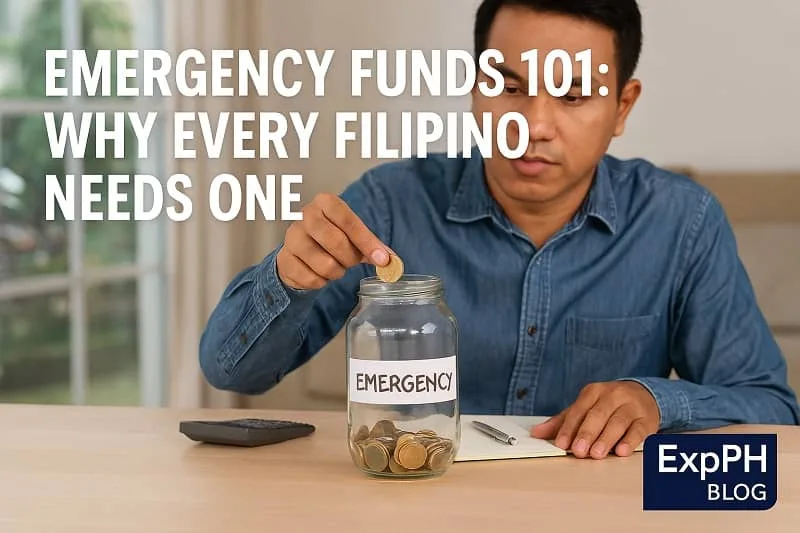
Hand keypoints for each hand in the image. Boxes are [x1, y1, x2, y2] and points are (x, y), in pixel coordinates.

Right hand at [276, 193, 389, 289]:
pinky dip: (321, 282)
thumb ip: (372, 247)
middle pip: (336, 241)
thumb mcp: (353, 237)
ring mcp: (292, 237)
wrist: (299, 253)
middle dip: (350, 259)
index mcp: (325, 203)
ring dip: (336, 272)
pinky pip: (312, 279)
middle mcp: (305, 215)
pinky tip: (318, 273)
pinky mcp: (284, 259)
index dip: (366, 241)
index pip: (348, 220)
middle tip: (351, 262)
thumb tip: (391, 261)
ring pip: (324, 264)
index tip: (382, 259)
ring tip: (334, 267)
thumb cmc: (331, 239)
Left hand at [530, 381, 659, 458]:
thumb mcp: (586, 408)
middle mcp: (613, 395)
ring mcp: (631, 406)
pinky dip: (629, 441)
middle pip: (598, 414)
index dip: (569, 427)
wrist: (645, 396)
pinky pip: (638, 430)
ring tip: (596, 454)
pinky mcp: (647, 419)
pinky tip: (621, 451)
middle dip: (587, 434)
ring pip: (618, 422)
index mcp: (594, 391)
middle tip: (578, 451)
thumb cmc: (609, 405)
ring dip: (606, 439)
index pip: (579, 409)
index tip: (562, 444)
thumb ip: (563, 421)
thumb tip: (537, 433)